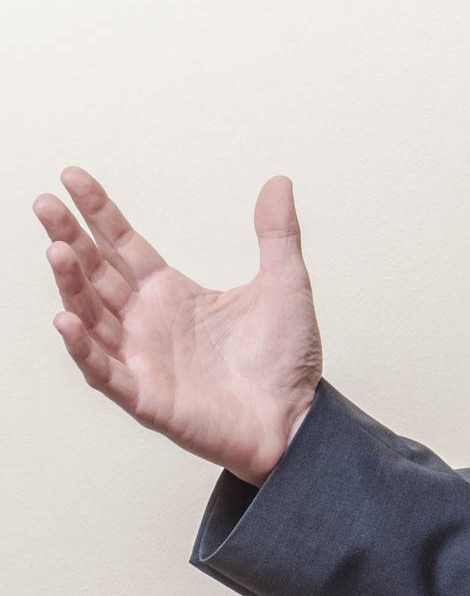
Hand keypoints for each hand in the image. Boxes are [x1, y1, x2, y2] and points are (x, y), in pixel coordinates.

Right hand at [34, 166, 321, 485]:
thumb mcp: (286, 284)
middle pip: (96, 274)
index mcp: (172, 294)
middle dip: (69, 238)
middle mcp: (148, 323)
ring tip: (56, 249)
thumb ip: (277, 234)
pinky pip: (104, 371)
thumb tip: (278, 182)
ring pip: (92, 316)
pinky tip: (67, 318)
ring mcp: (142, 359)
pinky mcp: (146, 396)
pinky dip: (83, 346)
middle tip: (45, 203)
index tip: (73, 178)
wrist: (297, 417)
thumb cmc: (286, 359)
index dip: (98, 214)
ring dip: (71, 284)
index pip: (122, 246)